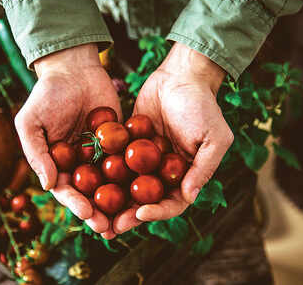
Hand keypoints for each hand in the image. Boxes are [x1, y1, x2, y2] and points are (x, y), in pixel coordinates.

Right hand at [14, 44, 120, 234]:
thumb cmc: (47, 94)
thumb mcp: (31, 122)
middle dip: (100, 211)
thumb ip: (36, 153)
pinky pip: (128, 159)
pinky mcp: (120, 141)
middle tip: (111, 227)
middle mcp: (81, 163)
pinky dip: (136, 174)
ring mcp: (102, 153)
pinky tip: (147, 187)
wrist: (74, 69)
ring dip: (120, 201)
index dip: (76, 204)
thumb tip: (48, 185)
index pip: (67, 190)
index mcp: (59, 163)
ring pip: (112, 182)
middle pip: (91, 192)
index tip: (87, 215)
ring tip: (130, 218)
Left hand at [112, 42, 233, 234]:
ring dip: (115, 200)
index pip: (173, 202)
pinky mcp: (129, 144)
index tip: (140, 214)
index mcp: (186, 174)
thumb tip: (190, 197)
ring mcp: (145, 159)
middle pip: (147, 200)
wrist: (180, 76)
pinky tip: (89, 182)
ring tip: (96, 213)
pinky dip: (105, 173)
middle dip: (130, 214)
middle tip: (111, 227)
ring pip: (128, 185)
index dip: (157, 212)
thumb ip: (203, 168)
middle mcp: (164, 172)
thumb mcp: (213, 138)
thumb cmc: (202, 106)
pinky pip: (117, 161)